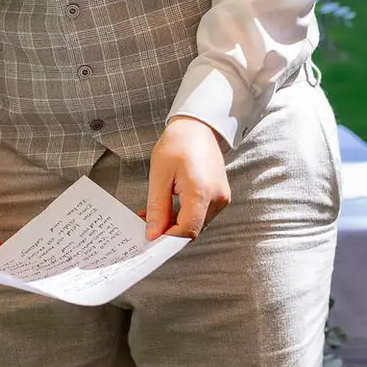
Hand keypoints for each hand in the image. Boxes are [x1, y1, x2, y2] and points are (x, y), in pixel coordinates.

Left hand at [145, 116, 230, 239]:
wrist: (198, 127)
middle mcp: (217, 198)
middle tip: (145, 222)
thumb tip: (153, 234)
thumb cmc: (178, 144)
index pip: (187, 230)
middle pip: (192, 229)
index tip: (150, 238)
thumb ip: (157, 208)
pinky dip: (183, 215)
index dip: (167, 238)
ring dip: (174, 223)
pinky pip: (201, 214)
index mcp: (202, 192)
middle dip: (168, 230)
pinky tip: (167, 208)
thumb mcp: (160, 175)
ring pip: (196, 223)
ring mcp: (221, 198)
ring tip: (152, 212)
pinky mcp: (220, 196)